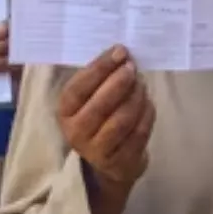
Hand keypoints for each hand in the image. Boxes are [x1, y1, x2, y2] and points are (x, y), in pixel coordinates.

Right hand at [57, 45, 154, 187]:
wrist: (109, 161)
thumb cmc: (98, 118)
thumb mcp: (89, 98)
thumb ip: (100, 77)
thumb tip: (121, 53)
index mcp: (65, 112)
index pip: (79, 88)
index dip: (100, 68)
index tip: (120, 52)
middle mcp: (77, 133)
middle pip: (101, 105)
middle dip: (120, 82)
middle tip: (132, 68)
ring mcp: (99, 150)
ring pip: (122, 119)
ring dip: (136, 97)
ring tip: (141, 84)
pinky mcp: (121, 161)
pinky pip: (138, 132)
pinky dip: (146, 113)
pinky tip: (147, 102)